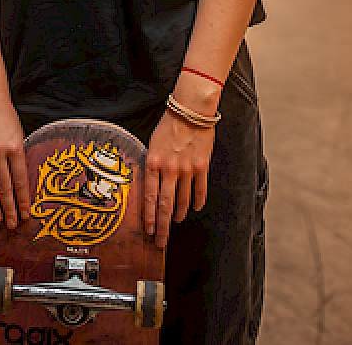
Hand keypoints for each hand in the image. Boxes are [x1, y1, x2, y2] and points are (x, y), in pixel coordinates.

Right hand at [0, 94, 30, 229]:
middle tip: (13, 223)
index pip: (20, 181)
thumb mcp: (20, 136)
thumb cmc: (7, 119)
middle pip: (3, 187)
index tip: (26, 213)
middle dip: (9, 208)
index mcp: (14, 147)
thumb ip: (18, 159)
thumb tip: (19, 184)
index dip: (23, 200)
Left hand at [143, 109, 214, 248]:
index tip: (148, 231)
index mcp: (153, 163)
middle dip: (163, 226)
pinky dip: (197, 202)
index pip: (150, 198)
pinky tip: (194, 208)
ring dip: (178, 214)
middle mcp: (169, 169)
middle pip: (165, 206)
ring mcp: (187, 169)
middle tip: (161, 242)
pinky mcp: (202, 167)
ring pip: (182, 200)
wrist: (190, 110)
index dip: (149, 218)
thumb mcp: (152, 145)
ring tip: (176, 221)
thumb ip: (151, 166)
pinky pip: (199, 190)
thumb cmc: (168, 126)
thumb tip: (150, 186)